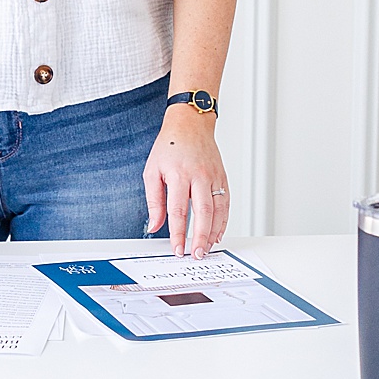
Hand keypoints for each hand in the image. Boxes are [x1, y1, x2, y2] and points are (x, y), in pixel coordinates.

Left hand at [143, 108, 229, 256]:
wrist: (190, 124)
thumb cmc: (169, 147)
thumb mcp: (152, 171)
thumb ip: (153, 201)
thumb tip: (155, 226)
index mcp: (179, 174)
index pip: (178, 210)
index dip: (178, 232)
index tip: (177, 248)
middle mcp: (199, 176)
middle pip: (202, 212)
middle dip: (200, 237)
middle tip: (196, 254)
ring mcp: (213, 177)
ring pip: (217, 210)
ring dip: (213, 232)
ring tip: (207, 248)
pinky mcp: (222, 177)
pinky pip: (226, 203)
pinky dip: (224, 221)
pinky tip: (218, 234)